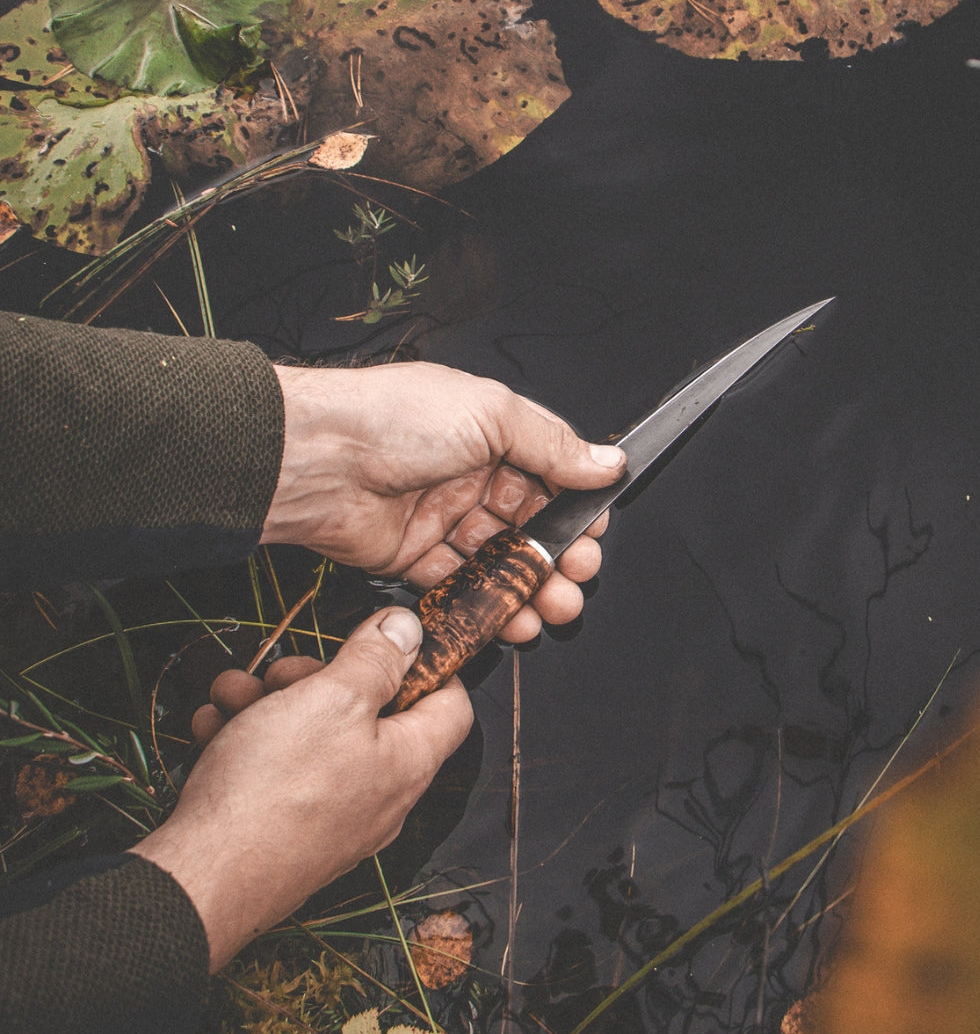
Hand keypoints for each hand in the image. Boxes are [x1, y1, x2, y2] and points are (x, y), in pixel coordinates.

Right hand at [133, 608, 471, 970]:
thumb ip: (376, 658)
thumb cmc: (273, 789)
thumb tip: (410, 630)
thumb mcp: (332, 698)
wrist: (200, 880)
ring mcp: (333, 820)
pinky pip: (278, 774)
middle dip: (317, 679)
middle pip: (367, 715)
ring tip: (232, 694)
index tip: (386, 641)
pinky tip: (213, 728)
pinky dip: (247, 743)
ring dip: (269, 704)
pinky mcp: (287, 835)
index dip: (427, 664)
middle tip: (280, 671)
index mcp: (408, 761)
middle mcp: (380, 796)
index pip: (450, 704)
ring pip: (311, 738)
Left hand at [261, 361, 624, 642]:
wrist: (316, 458)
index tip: (593, 535)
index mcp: (490, 433)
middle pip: (528, 524)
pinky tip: (512, 619)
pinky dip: (488, 606)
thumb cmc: (393, 418)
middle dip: (558, 556)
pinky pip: (459, 586)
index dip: (573, 508)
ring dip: (530, 587)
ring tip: (553, 608)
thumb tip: (608, 461)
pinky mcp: (412, 556)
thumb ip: (554, 444)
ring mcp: (440, 516)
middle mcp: (467, 473)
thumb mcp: (491, 414)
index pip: (548, 475)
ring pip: (498, 560)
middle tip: (577, 578)